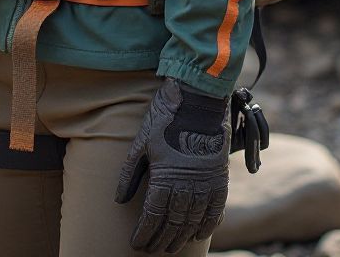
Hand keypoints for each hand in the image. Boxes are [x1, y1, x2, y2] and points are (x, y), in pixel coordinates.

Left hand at [115, 78, 230, 252]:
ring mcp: (205, 183)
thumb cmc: (165, 117)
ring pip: (193, 221)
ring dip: (181, 237)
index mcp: (165, 177)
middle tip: (151, 249)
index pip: (152, 216)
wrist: (197, 98)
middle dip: (160, 239)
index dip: (144, 233)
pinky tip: (199, 234)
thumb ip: (130, 173)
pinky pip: (215, 210)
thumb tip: (119, 200)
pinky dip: (207, 225)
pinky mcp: (220, 178)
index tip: (137, 244)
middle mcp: (187, 186)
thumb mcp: (141, 142)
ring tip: (171, 247)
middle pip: (172, 223)